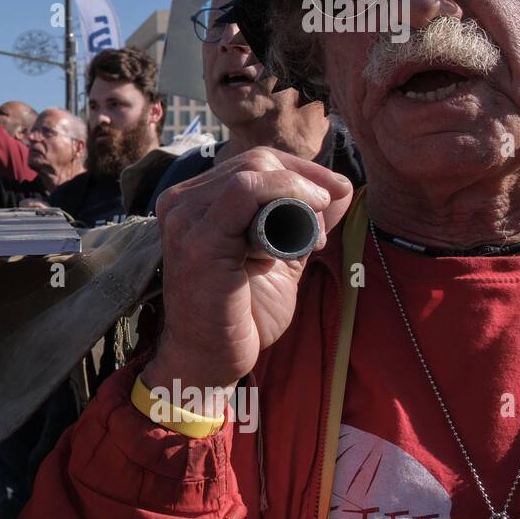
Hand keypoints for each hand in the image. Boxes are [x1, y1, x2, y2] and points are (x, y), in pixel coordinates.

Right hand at [143, 148, 352, 392]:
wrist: (210, 359)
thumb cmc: (241, 313)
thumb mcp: (280, 257)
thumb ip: (303, 222)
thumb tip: (339, 187)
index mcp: (194, 202)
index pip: (254, 161)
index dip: (301, 173)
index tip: (331, 202)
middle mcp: (180, 202)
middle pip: (257, 159)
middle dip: (307, 182)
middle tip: (327, 221)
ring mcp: (184, 218)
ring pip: (254, 169)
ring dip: (300, 193)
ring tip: (316, 234)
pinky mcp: (197, 240)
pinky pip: (244, 191)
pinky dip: (285, 193)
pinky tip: (307, 220)